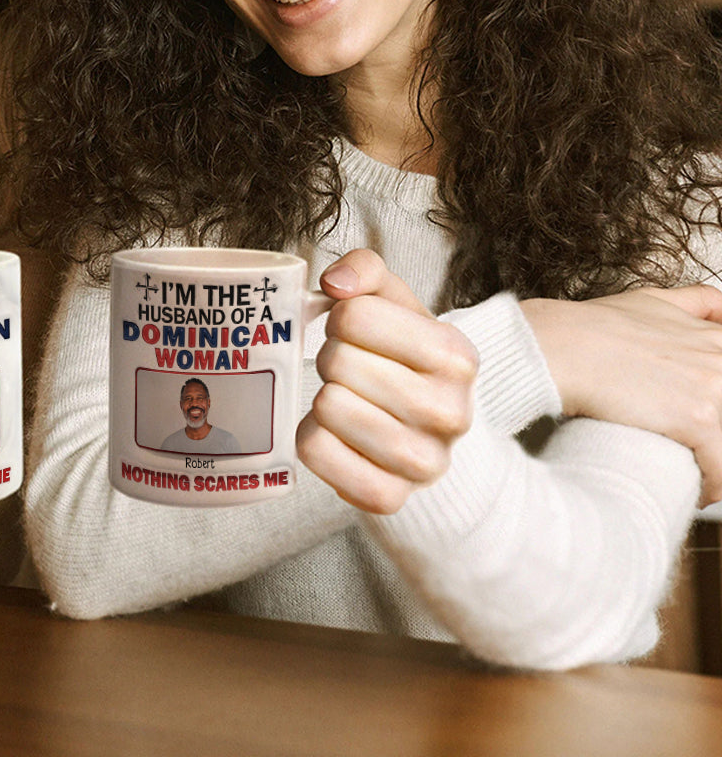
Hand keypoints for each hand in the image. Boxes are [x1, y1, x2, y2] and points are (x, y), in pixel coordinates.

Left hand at [296, 249, 477, 514]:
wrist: (428, 429)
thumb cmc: (401, 356)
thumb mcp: (394, 302)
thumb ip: (366, 269)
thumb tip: (335, 283)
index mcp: (456, 355)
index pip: (353, 316)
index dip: (341, 318)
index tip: (355, 332)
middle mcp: (451, 412)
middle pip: (336, 362)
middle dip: (331, 358)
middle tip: (349, 369)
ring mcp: (423, 463)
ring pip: (326, 407)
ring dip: (322, 397)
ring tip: (346, 399)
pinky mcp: (389, 498)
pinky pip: (315, 452)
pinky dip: (312, 438)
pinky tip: (335, 433)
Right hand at [523, 286, 721, 505]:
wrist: (559, 346)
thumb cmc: (591, 327)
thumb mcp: (650, 300)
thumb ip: (694, 302)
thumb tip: (720, 310)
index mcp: (716, 338)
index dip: (717, 407)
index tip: (707, 423)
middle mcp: (721, 359)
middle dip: (717, 437)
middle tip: (698, 450)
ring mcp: (715, 388)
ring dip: (718, 466)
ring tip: (698, 477)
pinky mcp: (699, 418)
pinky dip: (712, 486)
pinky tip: (695, 490)